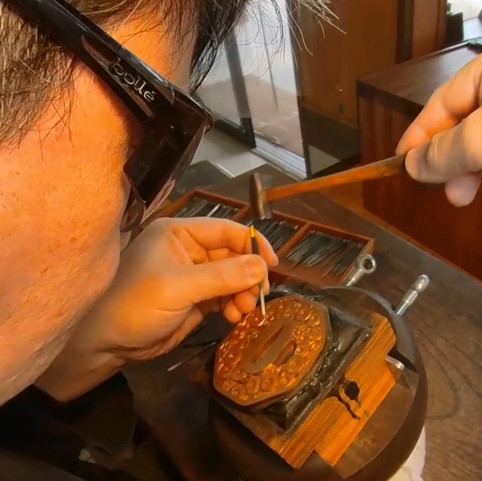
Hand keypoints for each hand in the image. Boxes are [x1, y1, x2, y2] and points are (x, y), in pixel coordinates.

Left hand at [88, 217, 277, 359]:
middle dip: (248, 275)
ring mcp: (193, 275)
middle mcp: (188, 250)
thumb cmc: (134, 306)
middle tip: (257, 296)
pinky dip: (234, 305)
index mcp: (179, 234)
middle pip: (234, 255)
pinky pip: (225, 296)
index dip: (252, 245)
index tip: (271, 265)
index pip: (226, 230)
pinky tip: (234, 318)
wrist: (105, 344)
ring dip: (243, 293)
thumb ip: (222, 277)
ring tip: (243, 311)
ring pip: (233, 277)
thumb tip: (262, 267)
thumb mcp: (178, 288)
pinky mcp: (196, 299)